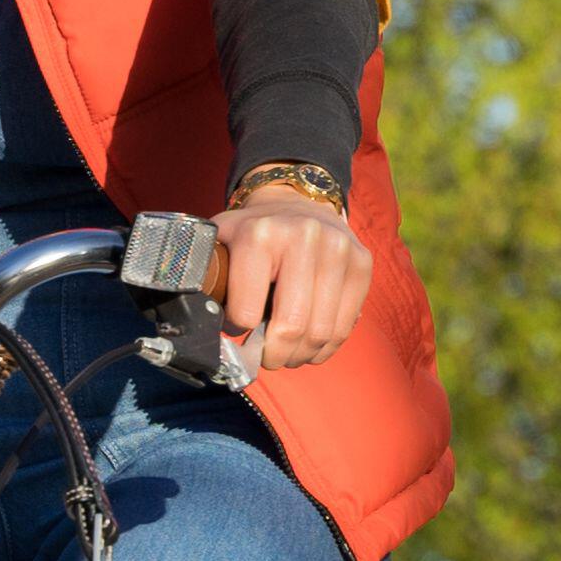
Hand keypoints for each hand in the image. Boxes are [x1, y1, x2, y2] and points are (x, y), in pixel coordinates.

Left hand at [214, 187, 366, 375]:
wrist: (297, 201)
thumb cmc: (252, 233)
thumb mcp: (220, 243)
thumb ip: (208, 279)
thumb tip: (199, 328)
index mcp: (259, 236)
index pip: (246, 313)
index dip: (238, 332)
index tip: (236, 328)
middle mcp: (303, 238)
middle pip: (291, 327)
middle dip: (274, 355)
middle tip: (266, 358)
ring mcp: (338, 249)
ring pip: (321, 333)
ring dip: (300, 355)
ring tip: (287, 353)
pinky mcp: (362, 263)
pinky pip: (345, 326)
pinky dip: (325, 347)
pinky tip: (309, 345)